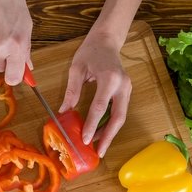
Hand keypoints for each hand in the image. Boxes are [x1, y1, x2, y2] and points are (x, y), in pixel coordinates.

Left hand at [59, 31, 131, 157]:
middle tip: (99, 152)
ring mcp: (127, 89)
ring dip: (110, 132)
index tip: (85, 140)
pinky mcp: (126, 92)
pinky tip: (100, 133)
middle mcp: (123, 85)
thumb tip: (64, 111)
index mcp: (110, 79)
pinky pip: (119, 111)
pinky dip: (110, 124)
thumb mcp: (76, 69)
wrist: (107, 40)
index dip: (92, 125)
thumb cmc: (90, 51)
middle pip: (118, 117)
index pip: (100, 107)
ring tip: (98, 146)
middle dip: (108, 136)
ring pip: (121, 116)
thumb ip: (72, 91)